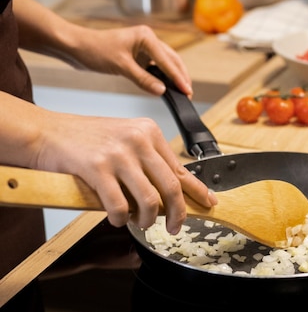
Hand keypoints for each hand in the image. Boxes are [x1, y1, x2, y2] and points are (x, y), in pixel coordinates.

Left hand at [13, 0, 192, 96]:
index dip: (177, 77)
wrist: (75, 46)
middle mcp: (147, 39)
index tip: (186, 90)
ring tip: (181, 91)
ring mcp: (142, 47)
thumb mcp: (121, 66)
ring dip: (173, 76)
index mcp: (146, 36)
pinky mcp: (137, 55)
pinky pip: (154, 66)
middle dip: (180, 76)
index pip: (167, 60)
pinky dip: (161, 76)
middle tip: (188, 92)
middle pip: (171, 59)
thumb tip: (162, 91)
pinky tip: (166, 86)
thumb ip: (143, 79)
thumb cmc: (94, 49)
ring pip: (165, 63)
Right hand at [32, 108, 216, 233]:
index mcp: (149, 132)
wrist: (47, 132)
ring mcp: (118, 154)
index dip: (197, 191)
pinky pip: (119, 205)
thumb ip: (149, 160)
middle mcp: (138, 140)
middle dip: (177, 213)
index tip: (208, 203)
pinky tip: (117, 219)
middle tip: (174, 227)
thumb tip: (174, 189)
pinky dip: (121, 219)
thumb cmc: (87, 139)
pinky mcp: (97, 168)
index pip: (181, 168)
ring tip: (140, 224)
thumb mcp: (126, 140)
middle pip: (171, 186)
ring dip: (147, 220)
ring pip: (149, 199)